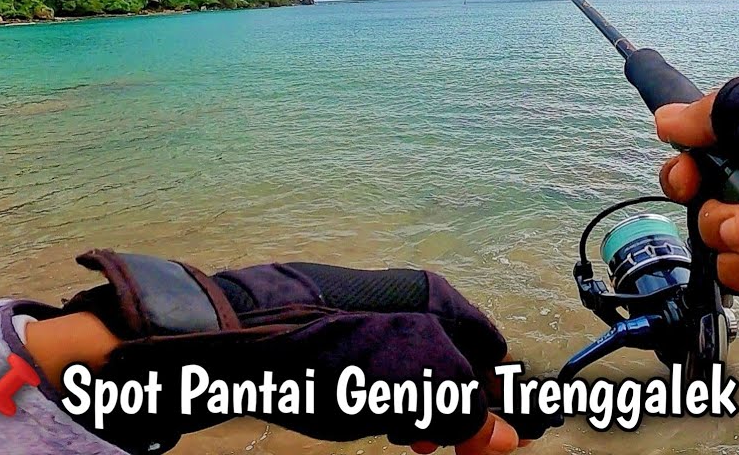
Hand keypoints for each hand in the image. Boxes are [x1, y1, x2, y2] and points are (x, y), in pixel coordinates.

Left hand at [54, 251, 538, 453]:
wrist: (232, 339)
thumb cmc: (330, 356)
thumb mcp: (411, 387)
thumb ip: (463, 410)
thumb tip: (505, 437)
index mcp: (436, 299)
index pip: (490, 354)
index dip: (494, 401)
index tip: (487, 442)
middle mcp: (408, 299)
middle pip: (454, 365)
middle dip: (450, 409)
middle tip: (429, 444)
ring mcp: (371, 316)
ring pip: (415, 373)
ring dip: (416, 412)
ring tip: (398, 437)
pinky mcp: (336, 335)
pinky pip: (379, 372)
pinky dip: (383, 401)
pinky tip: (365, 417)